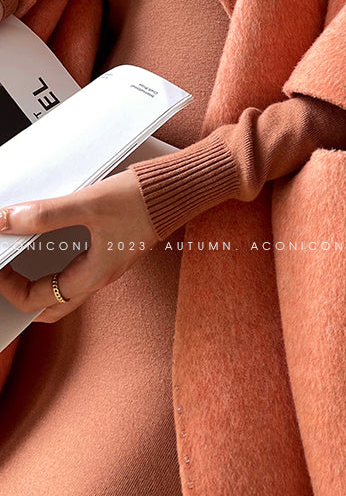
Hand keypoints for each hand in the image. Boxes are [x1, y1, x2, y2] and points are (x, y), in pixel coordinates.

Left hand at [0, 170, 159, 322]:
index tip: (0, 267)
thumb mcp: (88, 205)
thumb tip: (7, 220)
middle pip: (52, 305)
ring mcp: (107, 264)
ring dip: (39, 280)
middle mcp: (100, 276)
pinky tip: (47, 238)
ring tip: (19, 256)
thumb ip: (46, 214)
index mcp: (93, 275)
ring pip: (64, 288)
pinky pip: (76, 267)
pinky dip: (55, 261)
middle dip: (23, 295)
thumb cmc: (141, 201)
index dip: (11, 289)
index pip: (39, 302)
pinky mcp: (111, 250)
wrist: (177, 189)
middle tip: (6, 271)